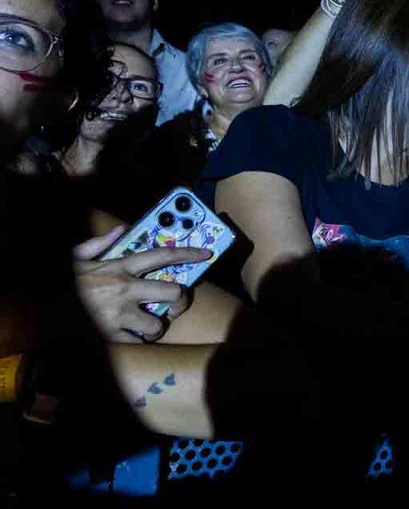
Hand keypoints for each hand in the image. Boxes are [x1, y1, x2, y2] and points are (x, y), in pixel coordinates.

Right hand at [73, 226, 211, 342]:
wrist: (39, 309)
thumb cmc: (62, 283)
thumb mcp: (77, 257)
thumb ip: (100, 243)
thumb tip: (120, 230)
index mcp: (120, 266)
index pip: (162, 256)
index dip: (188, 253)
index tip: (205, 254)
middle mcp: (126, 288)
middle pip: (173, 292)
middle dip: (178, 301)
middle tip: (172, 306)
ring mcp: (120, 313)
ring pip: (158, 323)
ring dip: (155, 327)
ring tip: (147, 326)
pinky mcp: (112, 334)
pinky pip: (138, 341)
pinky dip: (137, 342)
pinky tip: (130, 337)